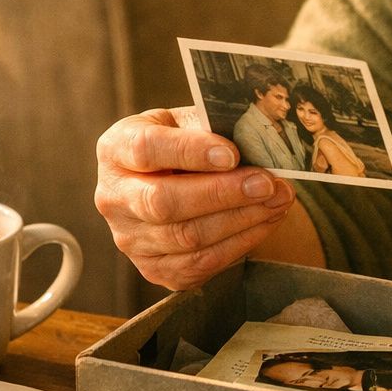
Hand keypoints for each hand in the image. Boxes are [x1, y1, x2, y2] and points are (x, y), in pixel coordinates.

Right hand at [95, 107, 296, 289]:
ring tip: (277, 199)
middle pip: (163, 202)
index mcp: (115, 149)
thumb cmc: (184, 144)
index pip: (146, 149)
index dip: (190, 152)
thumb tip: (257, 144)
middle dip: (222, 194)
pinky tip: (266, 221)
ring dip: (241, 220)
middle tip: (266, 183)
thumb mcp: (189, 122)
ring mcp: (130, 239)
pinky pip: (200, 263)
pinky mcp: (155, 268)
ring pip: (186, 237)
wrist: (171, 180)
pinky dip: (240, 242)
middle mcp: (114, 198)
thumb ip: (213, 128)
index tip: (232, 154)